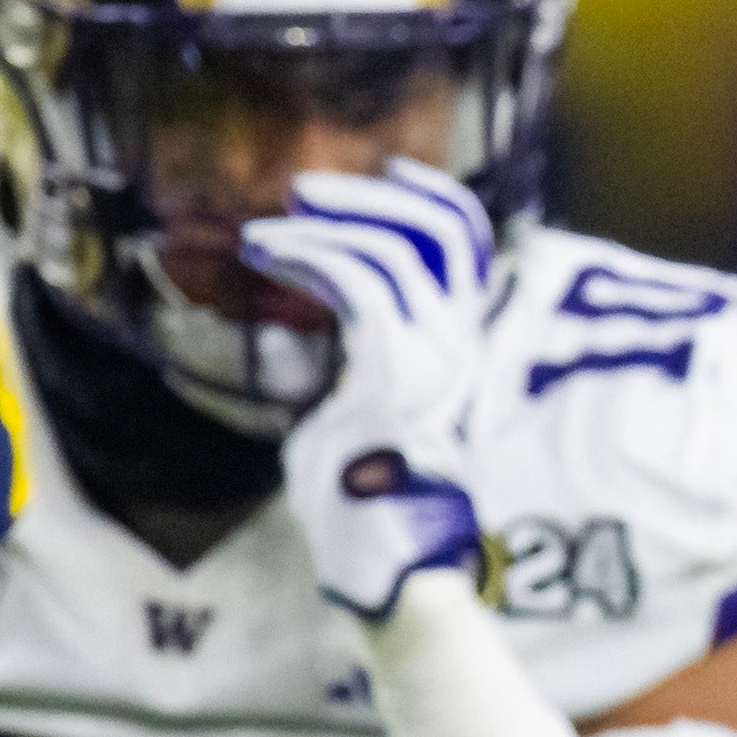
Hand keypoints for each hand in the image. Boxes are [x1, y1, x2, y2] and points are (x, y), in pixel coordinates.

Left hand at [239, 159, 495, 618]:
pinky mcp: (396, 368)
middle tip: (306, 192)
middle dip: (372, 198)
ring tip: (266, 234)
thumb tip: (336, 336)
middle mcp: (461, 343)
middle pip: (439, 232)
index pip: (469, 250)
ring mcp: (436, 354)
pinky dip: (306, 256)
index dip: (433, 200)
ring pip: (392, 249)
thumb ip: (369, 362)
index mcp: (462, 349)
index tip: (390, 173)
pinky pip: (356, 282)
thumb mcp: (370, 411)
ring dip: (323, 226)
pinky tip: (267, 255)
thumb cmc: (365, 505)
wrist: (387, 562)